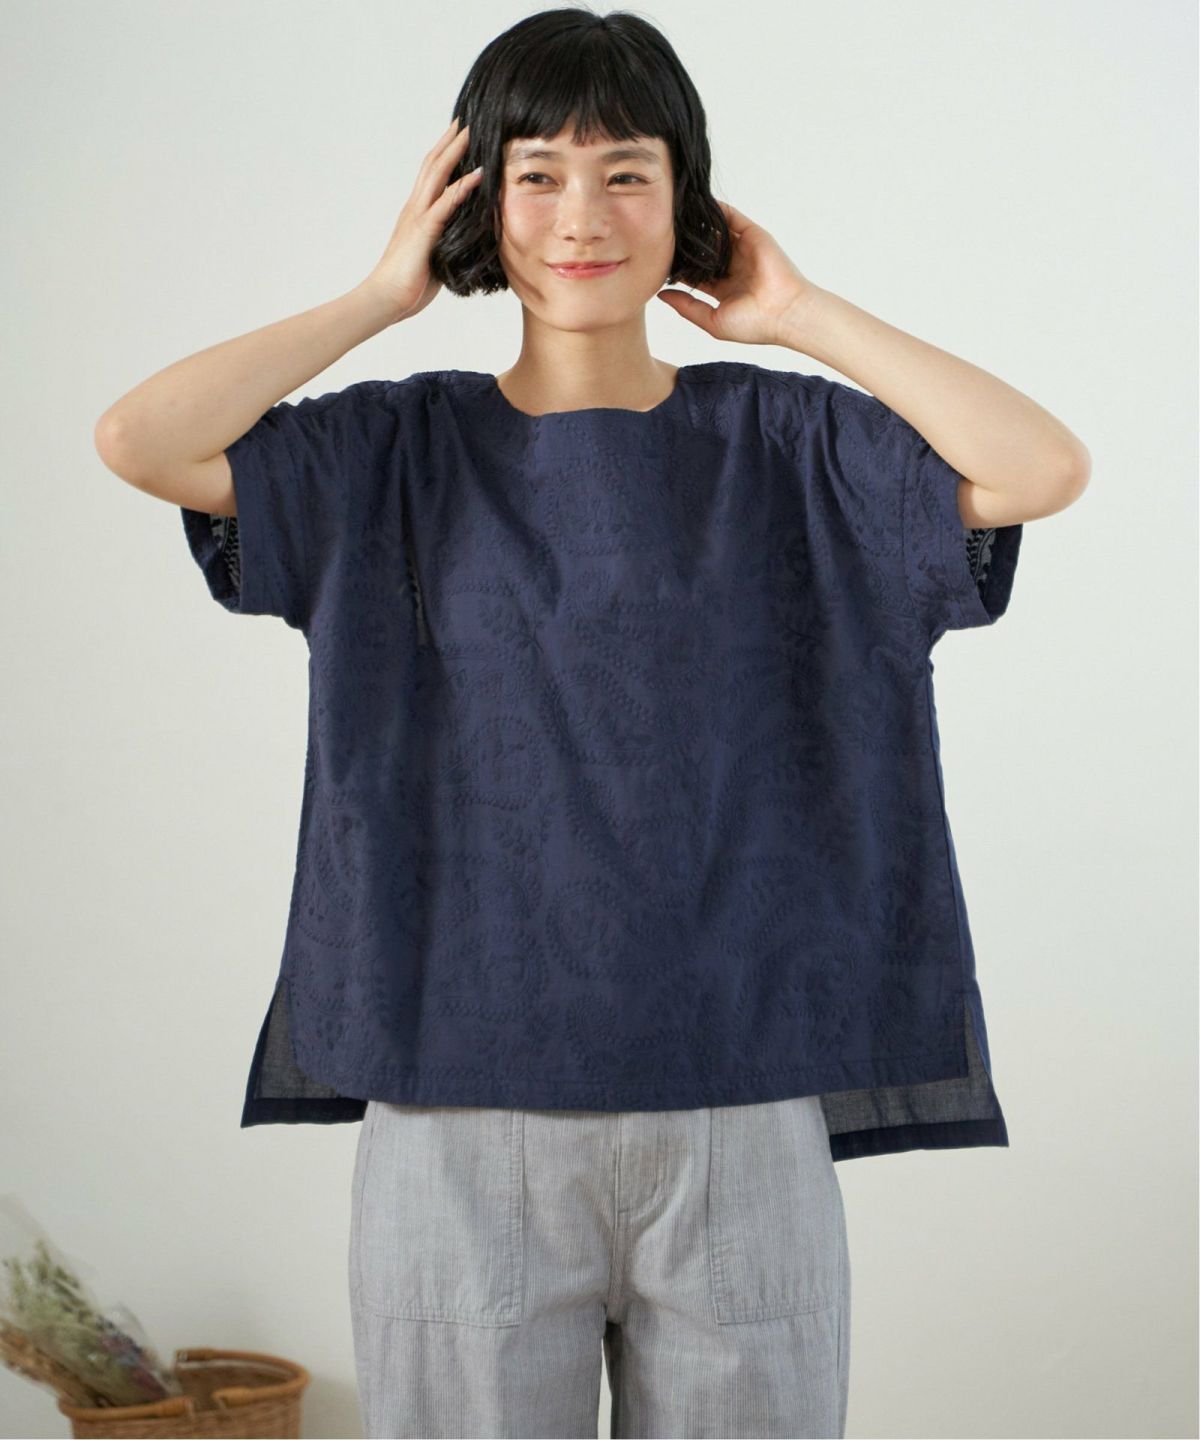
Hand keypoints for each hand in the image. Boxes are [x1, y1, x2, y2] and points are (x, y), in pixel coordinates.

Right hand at [360, 116, 484, 324]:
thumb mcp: (431, 258)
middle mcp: (415, 209)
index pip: (431, 176)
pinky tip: (477, 174)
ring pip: (436, 175)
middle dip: (449, 142)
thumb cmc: (407, 285)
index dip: (444, 155)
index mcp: (416, 215)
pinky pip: (445, 204)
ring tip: (470, 132)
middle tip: (464, 121)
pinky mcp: (424, 232)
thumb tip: (462, 242)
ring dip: (454, 152)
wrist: (384, 299)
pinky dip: (462, 187)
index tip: (458, 137)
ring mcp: (418, 218)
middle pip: (432, 165)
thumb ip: (443, 242)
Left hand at [655, 202, 818, 347]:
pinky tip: (695, 205)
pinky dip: (714, 210)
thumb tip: (660, 295)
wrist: (784, 312)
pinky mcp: (752, 235)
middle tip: (660, 236)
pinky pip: (731, 217)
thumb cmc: (753, 324)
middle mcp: (733, 268)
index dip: (678, 268)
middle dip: (685, 245)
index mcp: (724, 290)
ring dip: (697, 226)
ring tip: (673, 216)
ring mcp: (743, 250)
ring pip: (715, 233)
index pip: (695, 274)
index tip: (657, 261)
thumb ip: (686, 307)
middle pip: (703, 252)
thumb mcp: (712, 320)